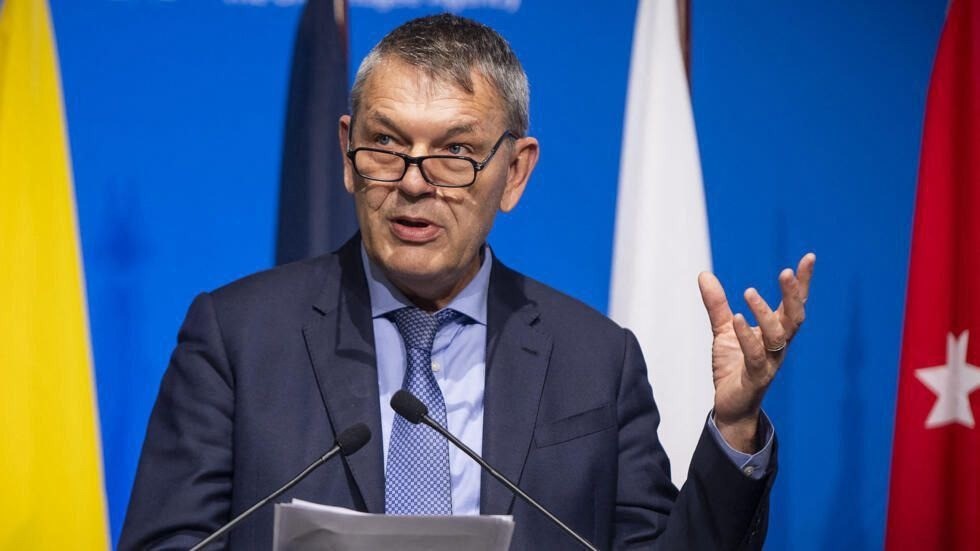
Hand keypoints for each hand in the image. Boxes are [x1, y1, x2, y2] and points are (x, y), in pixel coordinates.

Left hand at [697, 253, 815, 452]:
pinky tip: (737, 319)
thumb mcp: (723, 330)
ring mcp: (769, 362)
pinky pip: (755, 355)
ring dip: (765, 313)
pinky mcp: (755, 377)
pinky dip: (747, 336)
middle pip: (794, 317)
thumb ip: (717, 304)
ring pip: (777, 336)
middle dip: (793, 295)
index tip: (808, 258)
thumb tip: (704, 274)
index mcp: (775, 332)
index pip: (793, 304)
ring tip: (749, 292)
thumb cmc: (734, 367)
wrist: (730, 405)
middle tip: (786, 272)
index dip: (802, 283)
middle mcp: (778, 345)